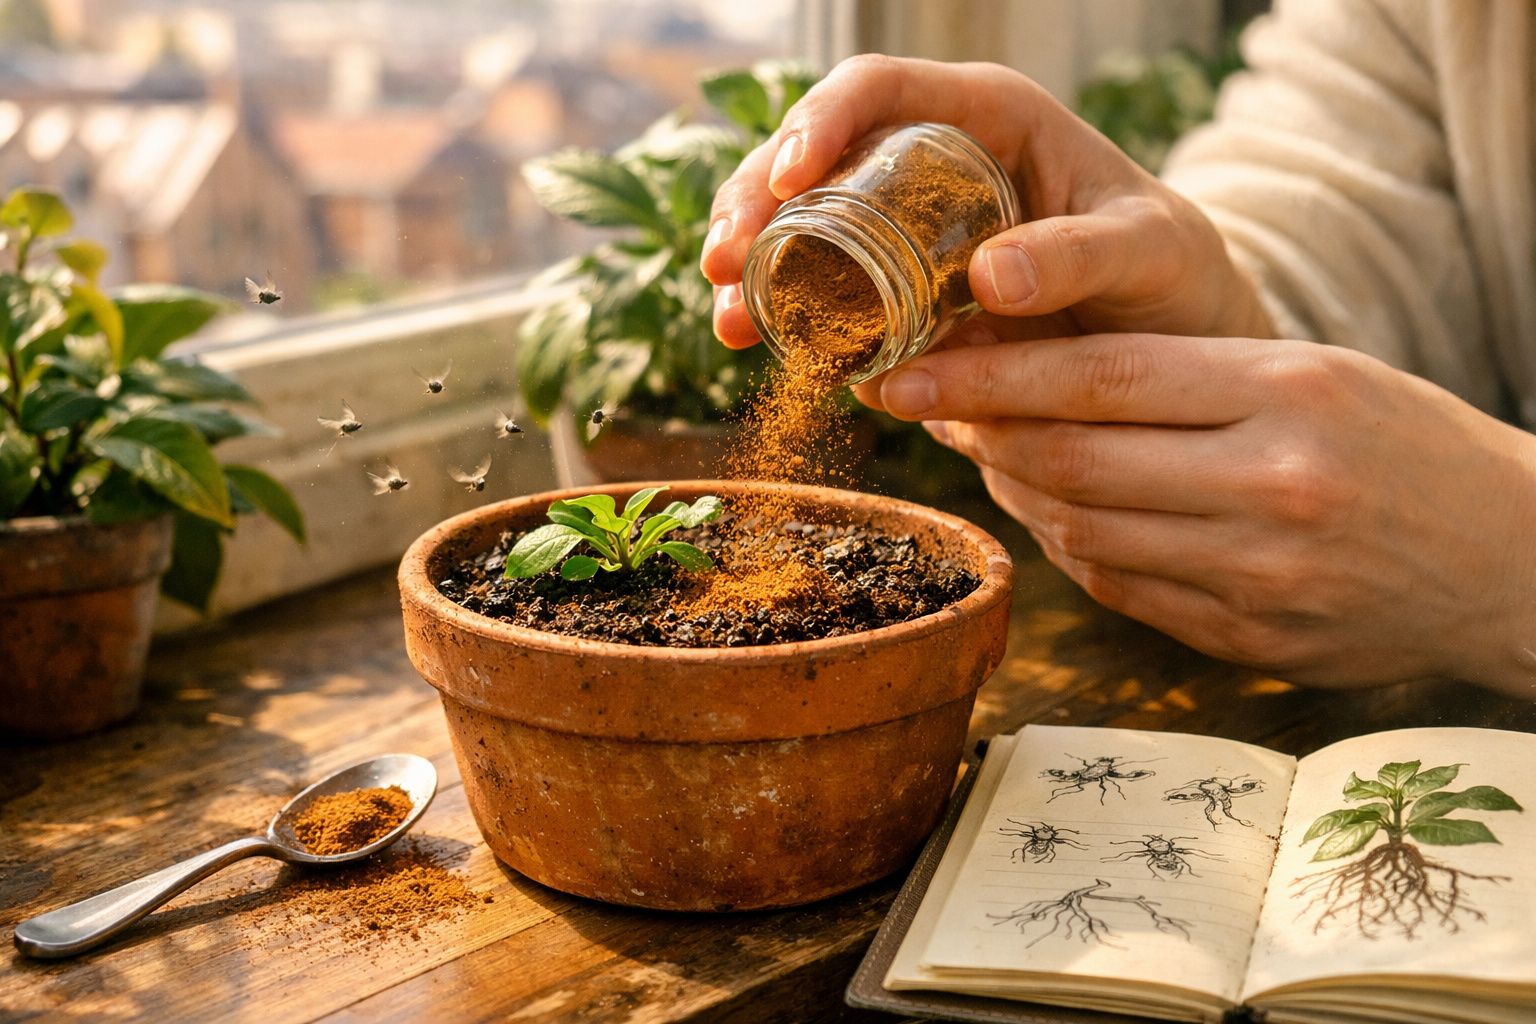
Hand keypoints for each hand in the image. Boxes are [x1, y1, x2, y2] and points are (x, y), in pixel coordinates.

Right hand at [701, 55, 1274, 349]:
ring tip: (728, 319)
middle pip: (813, 158)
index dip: (820, 122)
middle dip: (753, 203)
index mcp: (985, 117)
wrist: (1171, 346)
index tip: (788, 179)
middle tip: (724, 264)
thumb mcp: (1148, 253)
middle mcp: (929, 165)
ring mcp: (905, 232)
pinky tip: (758, 345)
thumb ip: (1082, 256)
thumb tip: (989, 278)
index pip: (879, 89)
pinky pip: (825, 294)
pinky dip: (786, 318)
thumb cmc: (1171, 275)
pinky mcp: (897, 295)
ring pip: (803, 227)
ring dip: (753, 267)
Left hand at [871, 331, 1535, 696]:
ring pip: (1080, 530)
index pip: (1097, 377)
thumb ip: (1181, 379)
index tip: (906, 370)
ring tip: (979, 450)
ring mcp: (1259, 578)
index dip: (984, 375)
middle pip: (1070, 459)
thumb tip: (1027, 386)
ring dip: (1011, 490)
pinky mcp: (1249, 643)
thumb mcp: (1316, 375)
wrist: (1509, 561)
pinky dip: (1066, 547)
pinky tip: (1046, 513)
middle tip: (915, 402)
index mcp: (1291, 395)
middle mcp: (1271, 488)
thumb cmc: (1406, 446)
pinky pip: (1119, 589)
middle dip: (972, 430)